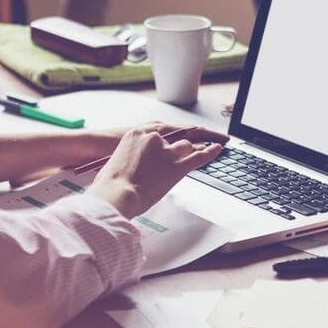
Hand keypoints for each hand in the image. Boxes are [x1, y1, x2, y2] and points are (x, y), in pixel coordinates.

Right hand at [86, 124, 225, 218]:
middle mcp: (154, 138)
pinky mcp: (178, 165)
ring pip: (186, 146)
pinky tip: (218, 149)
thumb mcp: (116, 162)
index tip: (174, 138)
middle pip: (175, 137)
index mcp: (136, 133)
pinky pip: (199, 156)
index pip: (160, 130)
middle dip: (183, 143)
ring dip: (193, 150)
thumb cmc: (109, 187)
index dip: (170, 136)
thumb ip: (132, 157)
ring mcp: (168, 151)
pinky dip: (210, 152)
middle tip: (191, 145)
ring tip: (205, 148)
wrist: (114, 196)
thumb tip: (138, 166)